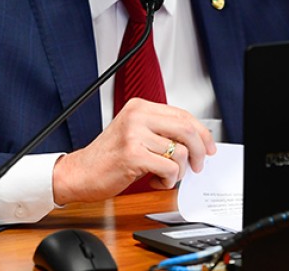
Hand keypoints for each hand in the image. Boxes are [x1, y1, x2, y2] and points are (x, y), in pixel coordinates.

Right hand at [51, 98, 216, 204]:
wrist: (80, 172)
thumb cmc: (108, 157)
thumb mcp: (135, 133)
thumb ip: (160, 131)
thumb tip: (195, 140)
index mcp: (139, 106)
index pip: (182, 114)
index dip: (201, 132)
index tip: (208, 146)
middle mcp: (137, 116)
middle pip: (186, 129)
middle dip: (199, 151)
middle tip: (198, 166)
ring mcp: (134, 134)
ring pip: (180, 152)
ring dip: (179, 171)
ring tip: (164, 175)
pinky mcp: (133, 155)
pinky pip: (169, 168)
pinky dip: (168, 180)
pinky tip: (155, 181)